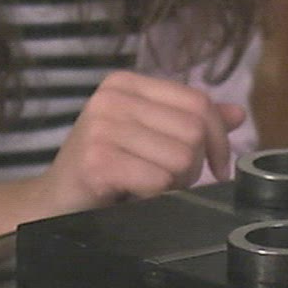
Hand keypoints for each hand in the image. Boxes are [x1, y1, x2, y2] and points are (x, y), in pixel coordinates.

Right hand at [35, 71, 246, 216]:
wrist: (50, 204)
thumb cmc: (103, 172)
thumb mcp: (148, 139)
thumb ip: (190, 122)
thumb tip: (238, 112)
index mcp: (126, 83)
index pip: (198, 102)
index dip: (218, 140)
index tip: (217, 168)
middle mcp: (111, 97)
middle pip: (194, 131)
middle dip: (193, 167)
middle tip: (168, 183)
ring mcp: (101, 126)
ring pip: (181, 158)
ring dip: (174, 185)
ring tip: (146, 189)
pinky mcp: (97, 160)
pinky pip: (159, 181)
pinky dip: (155, 198)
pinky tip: (132, 197)